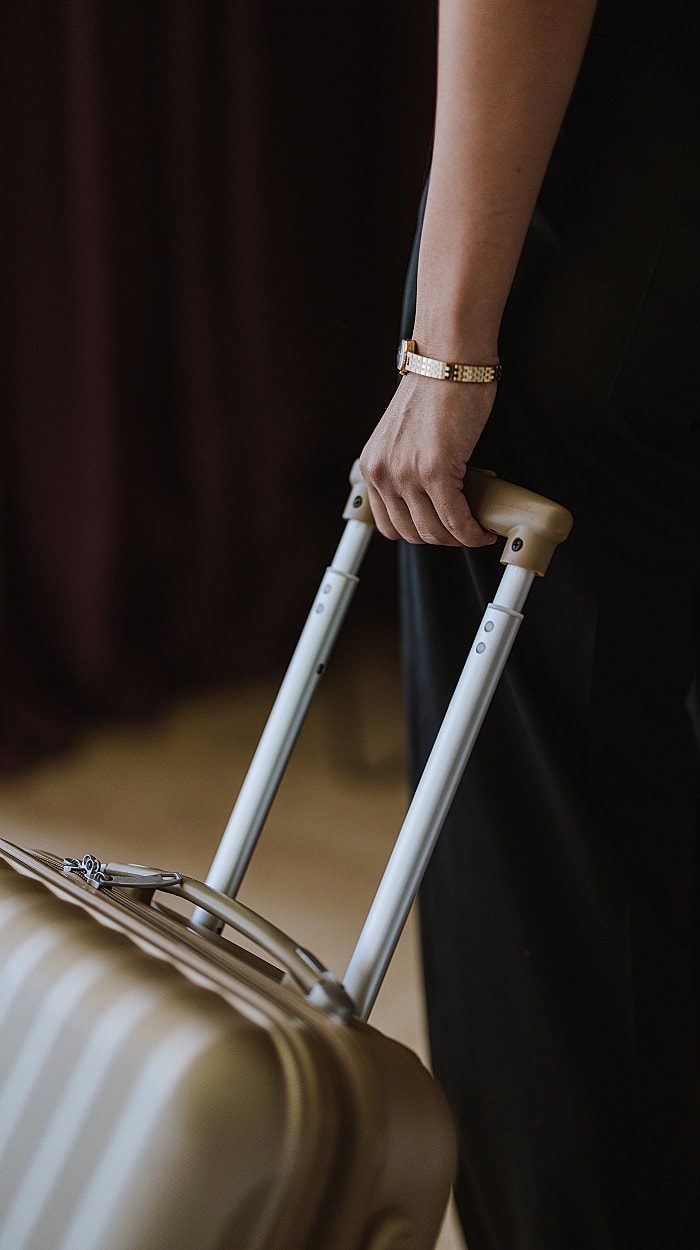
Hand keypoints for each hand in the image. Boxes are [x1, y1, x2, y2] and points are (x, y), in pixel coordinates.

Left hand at [359, 373, 497, 546]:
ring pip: (433, 532)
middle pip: (410, 534)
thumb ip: (406, 464)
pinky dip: (472, 533)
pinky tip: (483, 531)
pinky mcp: (434, 470)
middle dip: (440, 539)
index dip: (418, 534)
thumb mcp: (405, 435)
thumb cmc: (437, 389)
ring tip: (476, 529)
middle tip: (464, 531)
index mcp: (372, 466)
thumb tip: (430, 496)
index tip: (440, 530)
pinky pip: (455, 520)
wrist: (449, 359)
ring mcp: (406, 474)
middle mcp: (383, 473)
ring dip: (458, 539)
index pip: (388, 524)